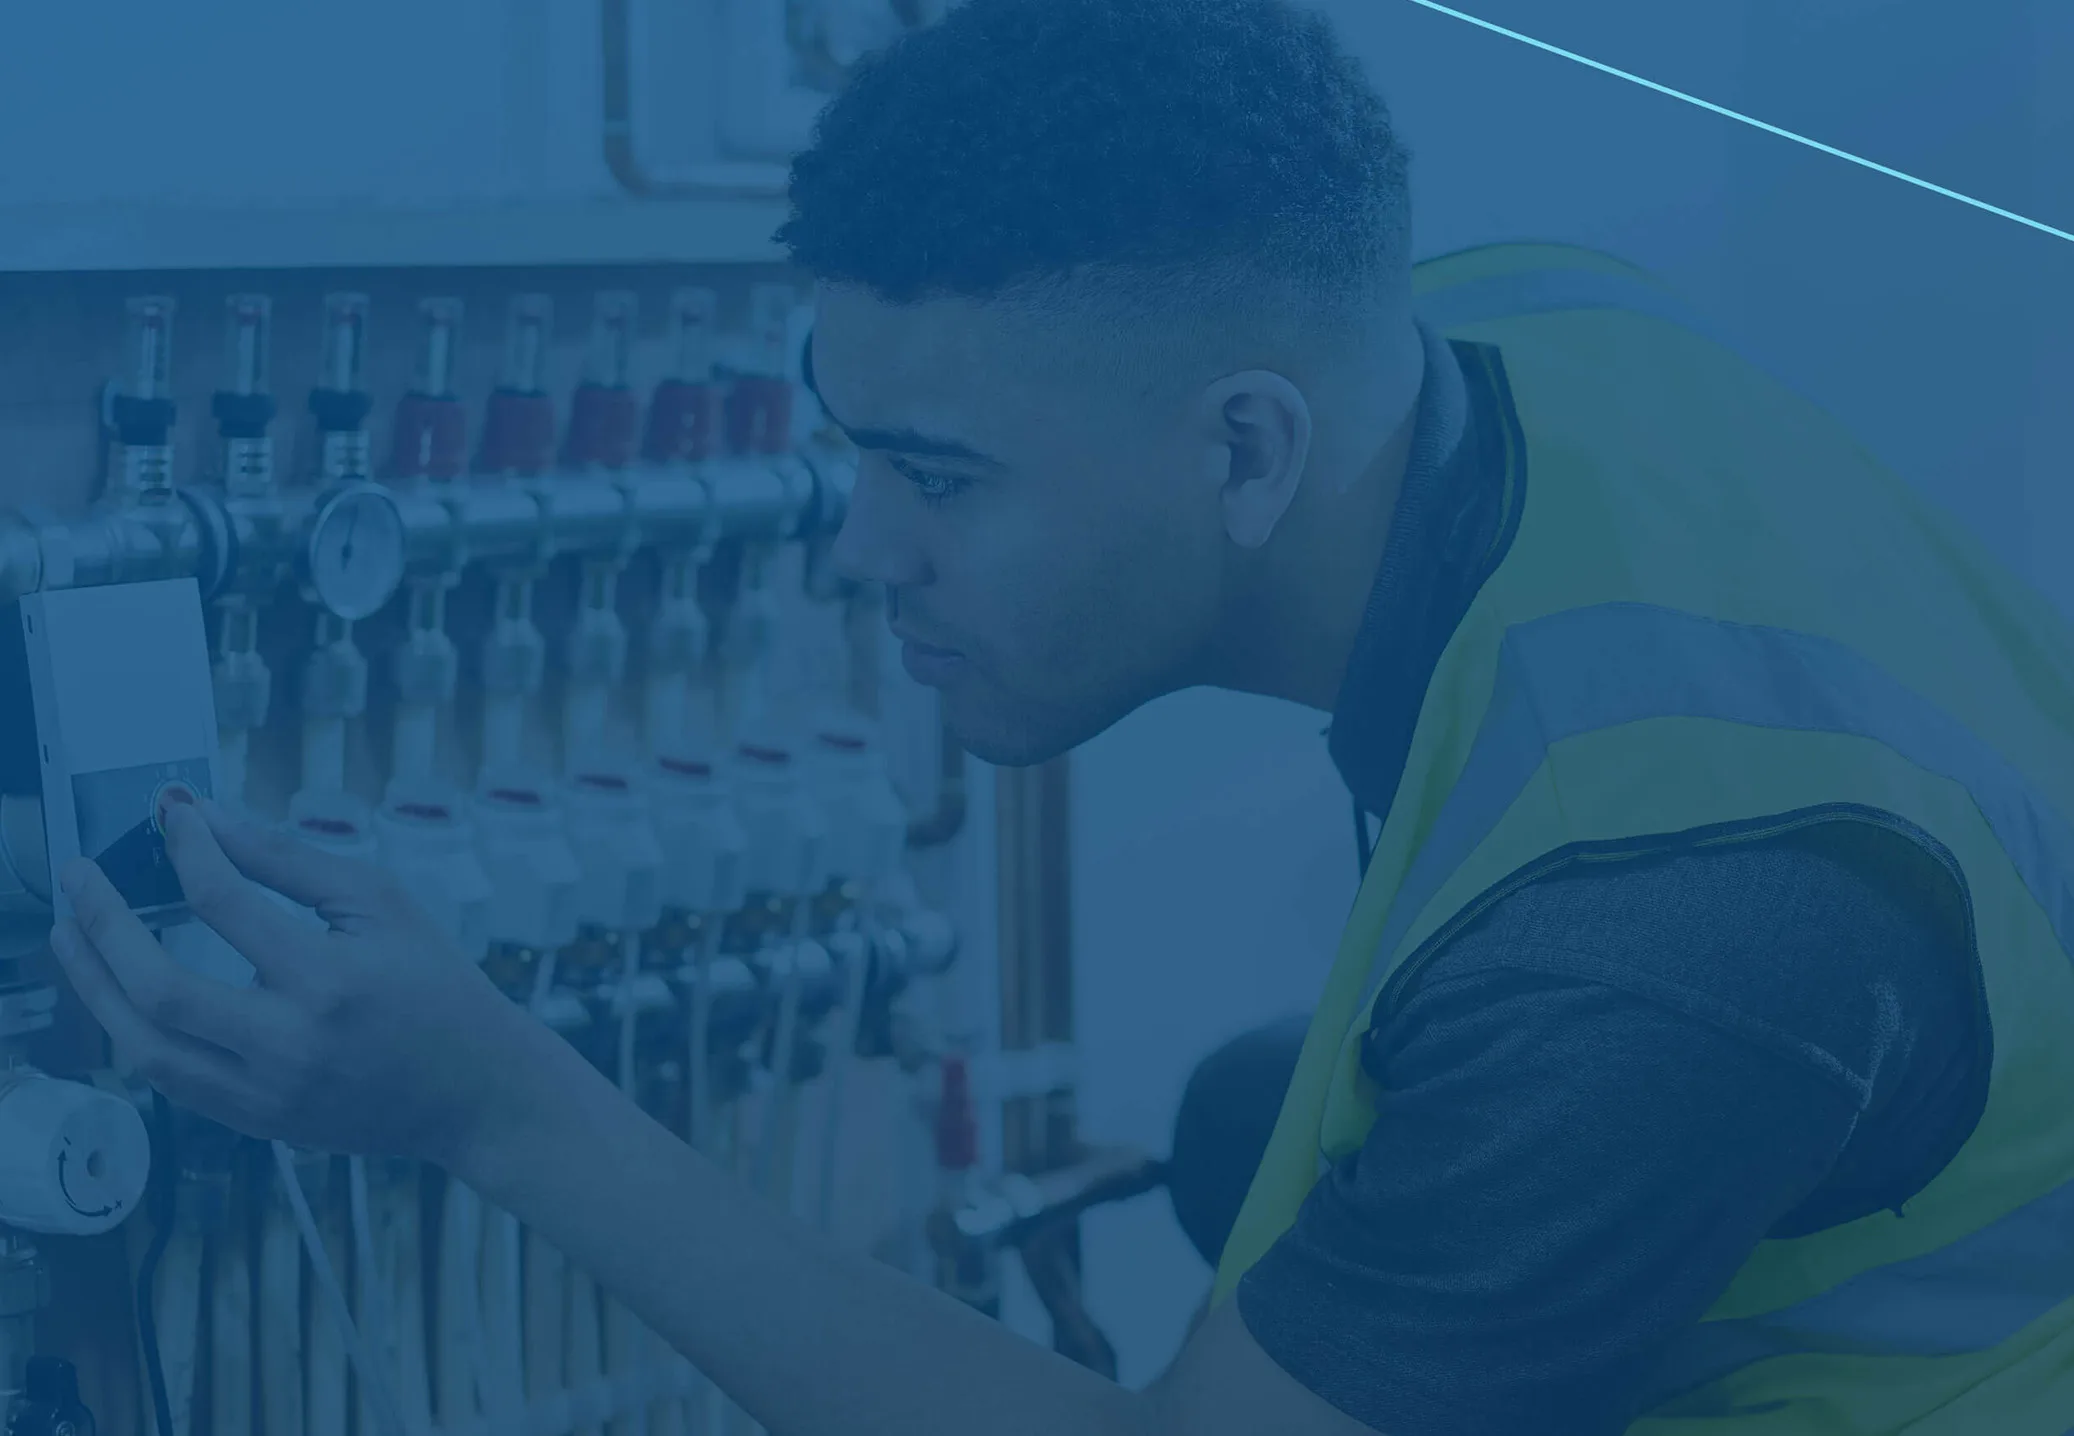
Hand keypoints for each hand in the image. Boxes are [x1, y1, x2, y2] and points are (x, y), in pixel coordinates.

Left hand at [47, 799, 550, 1168]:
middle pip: (158, 989)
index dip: (188, 849)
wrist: (474, 1089)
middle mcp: (288, 1044)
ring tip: (70, 934)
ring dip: (94, 986)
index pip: (226, 904)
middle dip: (104, 925)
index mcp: (329, 981)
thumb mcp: (382, 903)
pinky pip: (168, 1079)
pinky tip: (119, 989)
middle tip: (78, 876)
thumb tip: (206, 819)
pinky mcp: (256, 1121)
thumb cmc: (437, 983)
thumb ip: (289, 861)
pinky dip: (133, 1028)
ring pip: (143, 1047)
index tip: (170, 814)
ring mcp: (266, 1093)